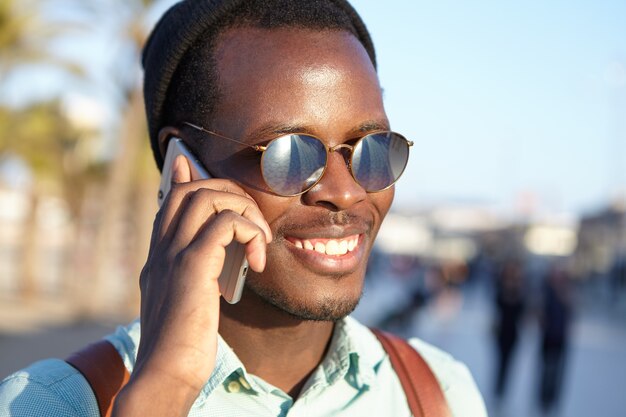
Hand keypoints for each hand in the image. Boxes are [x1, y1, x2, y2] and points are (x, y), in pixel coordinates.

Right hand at [113, 155, 271, 415]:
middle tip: (252, 219)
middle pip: (189, 189)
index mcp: (158, 257)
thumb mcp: (183, 303)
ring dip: (244, 210)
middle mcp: (161, 250)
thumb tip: (208, 265)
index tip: (191, 163)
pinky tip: (257, 261)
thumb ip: (192, 276)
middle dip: (227, 191)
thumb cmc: (180, 346)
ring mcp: (173, 255)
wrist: (165, 374)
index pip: (168, 201)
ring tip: (259, 241)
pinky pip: (225, 225)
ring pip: (207, 197)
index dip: (184, 178)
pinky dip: (250, 233)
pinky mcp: (192, 267)